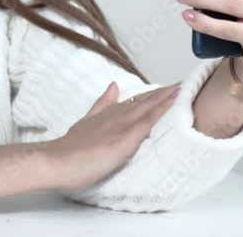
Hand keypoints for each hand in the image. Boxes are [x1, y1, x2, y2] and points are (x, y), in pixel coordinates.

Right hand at [44, 82, 180, 192]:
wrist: (56, 161)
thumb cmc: (68, 150)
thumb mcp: (86, 122)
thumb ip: (101, 105)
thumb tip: (113, 86)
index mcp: (109, 114)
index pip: (137, 102)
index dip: (154, 95)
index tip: (170, 88)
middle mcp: (117, 116)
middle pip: (147, 101)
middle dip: (166, 92)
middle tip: (185, 82)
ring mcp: (121, 126)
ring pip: (150, 107)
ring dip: (168, 96)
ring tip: (185, 86)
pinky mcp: (125, 139)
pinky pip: (149, 121)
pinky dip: (163, 109)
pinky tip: (175, 102)